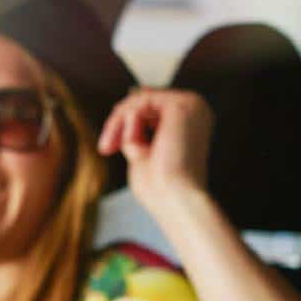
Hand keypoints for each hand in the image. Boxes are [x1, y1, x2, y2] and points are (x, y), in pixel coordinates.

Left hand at [98, 87, 213, 216]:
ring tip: (112, 147)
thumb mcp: (142, 152)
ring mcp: (191, 105)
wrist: (176, 201)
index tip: (108, 147)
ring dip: (118, 123)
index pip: (151, 110)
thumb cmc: (161, 188)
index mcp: (190, 123)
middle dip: (118, 122)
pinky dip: (126, 120)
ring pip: (140, 99)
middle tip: (105, 148)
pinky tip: (128, 142)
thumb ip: (136, 130)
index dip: (124, 124)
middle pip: (144, 101)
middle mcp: (195, 111)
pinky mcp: (182, 105)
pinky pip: (142, 100)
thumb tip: (128, 107)